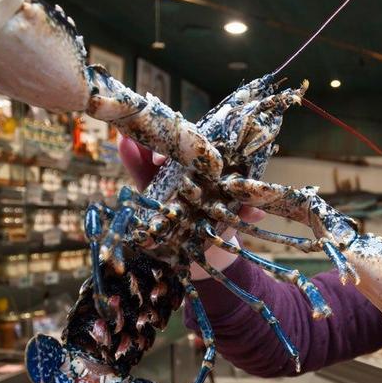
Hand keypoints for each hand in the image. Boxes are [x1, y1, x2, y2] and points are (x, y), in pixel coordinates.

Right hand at [117, 137, 264, 279]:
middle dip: (166, 144)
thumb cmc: (223, 225)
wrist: (205, 249)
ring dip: (143, 141)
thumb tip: (259, 212)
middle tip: (156, 150)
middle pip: (175, 146)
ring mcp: (167, 176)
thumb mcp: (234, 219)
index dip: (196, 145)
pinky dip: (131, 155)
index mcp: (209, 170)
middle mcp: (188, 168)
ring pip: (154, 153)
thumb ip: (244, 212)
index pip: (202, 150)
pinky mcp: (150, 188)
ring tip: (129, 132)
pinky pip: (139, 170)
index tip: (189, 150)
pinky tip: (122, 143)